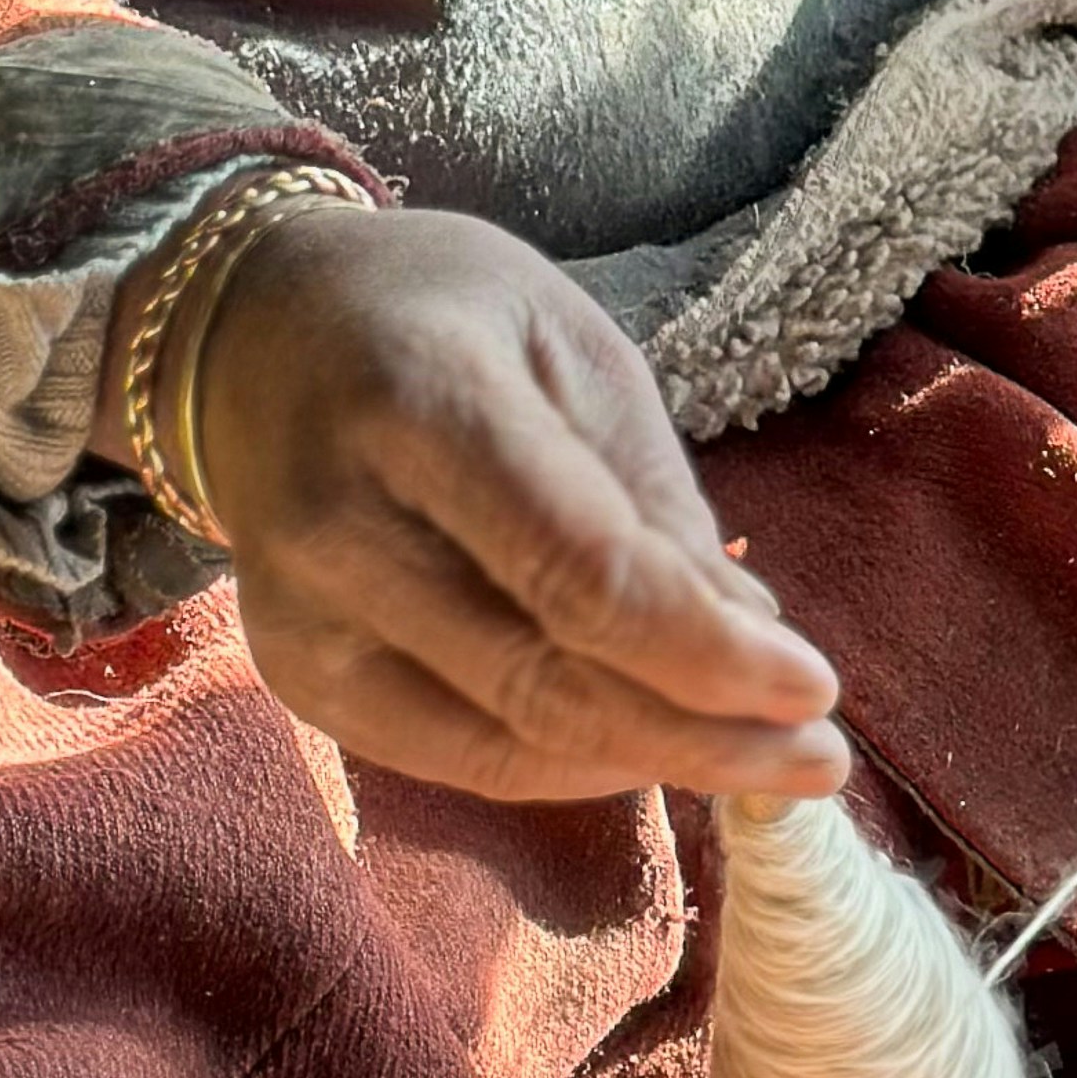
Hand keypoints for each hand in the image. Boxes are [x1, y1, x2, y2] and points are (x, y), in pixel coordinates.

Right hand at [145, 205, 853, 810]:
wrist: (255, 332)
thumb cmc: (444, 313)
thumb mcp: (573, 345)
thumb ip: (650, 495)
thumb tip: (748, 638)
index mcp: (421, 399)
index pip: (578, 570)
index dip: (704, 653)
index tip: (816, 688)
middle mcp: (338, 524)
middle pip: (544, 681)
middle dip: (703, 736)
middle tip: (821, 758)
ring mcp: (301, 616)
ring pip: (506, 744)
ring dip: (653, 764)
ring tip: (767, 762)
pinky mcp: (295, 675)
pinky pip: (457, 755)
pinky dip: (571, 764)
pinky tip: (653, 746)